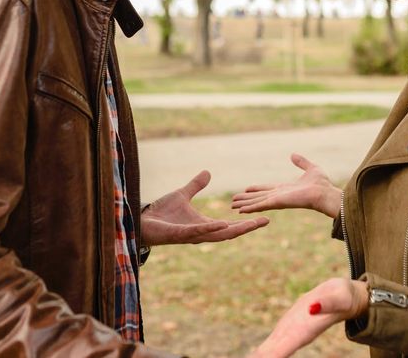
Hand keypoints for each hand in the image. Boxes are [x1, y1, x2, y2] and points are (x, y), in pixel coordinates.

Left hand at [141, 170, 268, 245]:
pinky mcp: (180, 234)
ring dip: (234, 229)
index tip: (264, 217)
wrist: (142, 221)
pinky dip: (210, 228)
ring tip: (251, 224)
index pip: (230, 225)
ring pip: (218, 234)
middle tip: (265, 220)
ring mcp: (192, 235)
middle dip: (247, 227)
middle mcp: (202, 232)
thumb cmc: (161, 213)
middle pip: (230, 232)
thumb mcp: (182, 194)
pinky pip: (198, 232)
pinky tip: (222, 223)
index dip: (246, 222)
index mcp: (204, 224)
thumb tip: (208, 173)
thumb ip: (196, 186)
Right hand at [231, 153, 341, 218]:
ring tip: (232, 206)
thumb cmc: (322, 184)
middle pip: (259, 197)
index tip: (247, 189)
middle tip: (234, 201)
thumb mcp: (311, 168)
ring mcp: (277, 200)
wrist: (325, 194)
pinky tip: (240, 210)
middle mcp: (279, 195)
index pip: (267, 189)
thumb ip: (301, 162)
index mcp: (285, 188)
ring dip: (244, 204)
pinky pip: (260, 205)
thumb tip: (293, 155)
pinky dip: (250, 207)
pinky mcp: (277, 203)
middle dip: (246, 199)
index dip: (256, 189)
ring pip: (257, 202)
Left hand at [248, 277, 368, 357]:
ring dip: (261, 355)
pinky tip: (256, 356)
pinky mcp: (289, 324)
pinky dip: (264, 351)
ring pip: (272, 348)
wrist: (344, 296)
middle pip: (275, 351)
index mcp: (307, 328)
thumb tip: (313, 307)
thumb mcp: (340, 297)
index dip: (273, 354)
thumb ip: (329, 303)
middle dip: (263, 356)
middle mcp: (297, 334)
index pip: (286, 345)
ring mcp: (291, 330)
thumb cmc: (345, 297)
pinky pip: (274, 340)